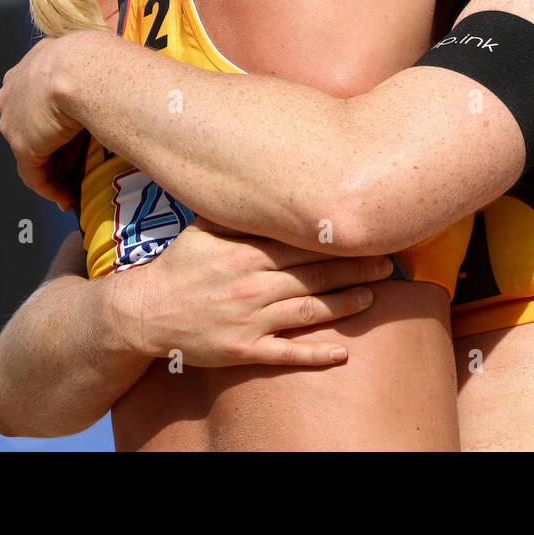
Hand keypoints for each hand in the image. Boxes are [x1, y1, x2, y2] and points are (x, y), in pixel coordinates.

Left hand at [0, 37, 83, 209]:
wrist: (84, 69)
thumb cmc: (100, 58)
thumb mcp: (94, 55)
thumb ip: (95, 71)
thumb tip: (125, 75)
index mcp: (33, 63)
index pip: (36, 93)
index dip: (52, 112)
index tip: (69, 128)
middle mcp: (14, 89)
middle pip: (28, 122)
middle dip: (46, 141)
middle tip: (70, 159)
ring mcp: (14, 119)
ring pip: (31, 149)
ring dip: (50, 168)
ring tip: (71, 186)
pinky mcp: (22, 145)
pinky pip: (34, 175)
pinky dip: (50, 188)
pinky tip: (66, 198)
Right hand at [107, 218, 394, 367]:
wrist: (144, 312)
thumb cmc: (179, 265)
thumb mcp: (205, 228)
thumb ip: (241, 212)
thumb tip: (272, 180)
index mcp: (246, 252)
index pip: (303, 242)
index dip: (338, 238)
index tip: (367, 230)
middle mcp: (252, 284)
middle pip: (315, 274)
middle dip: (355, 267)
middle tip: (388, 261)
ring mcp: (249, 320)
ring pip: (308, 310)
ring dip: (345, 304)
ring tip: (375, 295)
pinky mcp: (243, 351)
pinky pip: (286, 353)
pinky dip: (315, 354)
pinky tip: (343, 354)